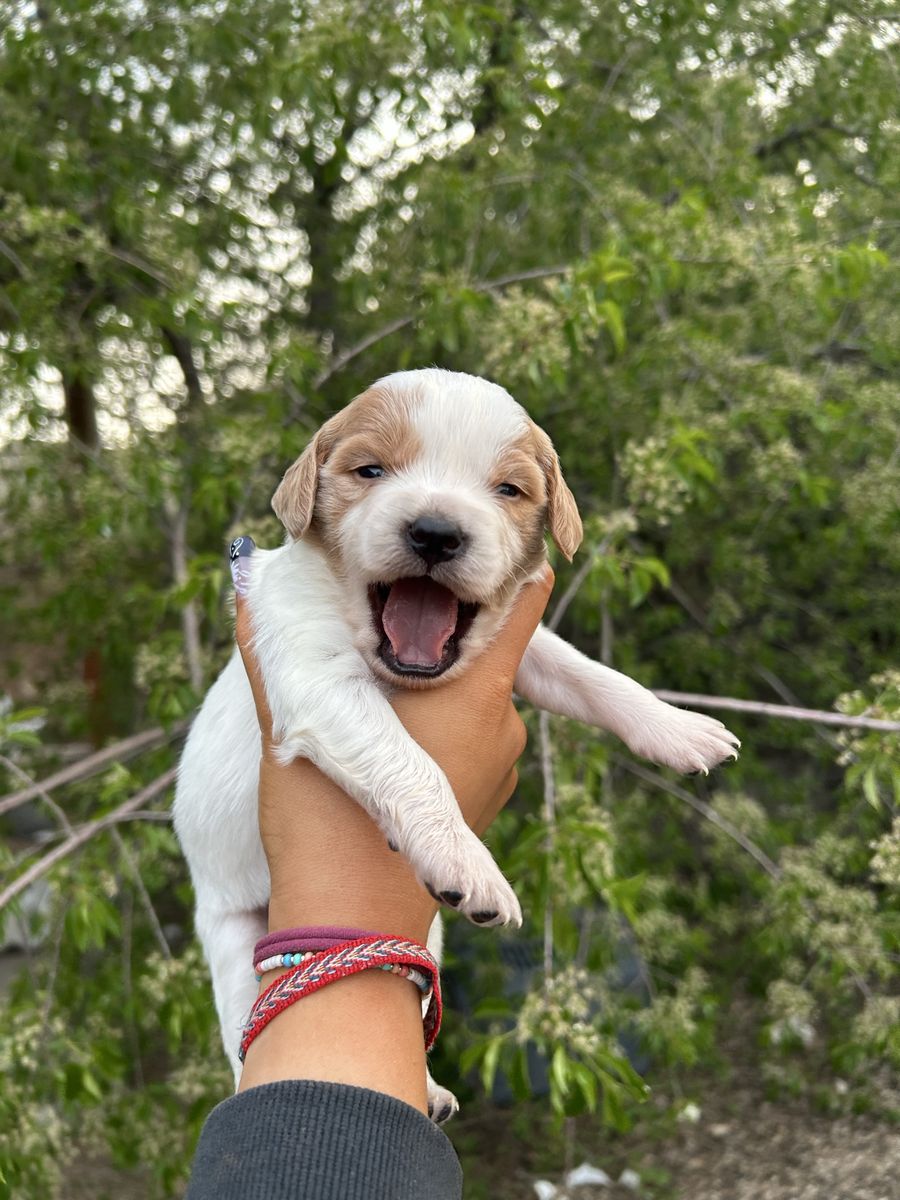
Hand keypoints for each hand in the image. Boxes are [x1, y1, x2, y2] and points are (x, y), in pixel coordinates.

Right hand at [232, 545, 552, 944]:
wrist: (352, 929)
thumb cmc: (327, 820)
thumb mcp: (297, 719)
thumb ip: (277, 646)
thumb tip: (244, 582)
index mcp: (475, 690)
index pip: (523, 603)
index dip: (506, 570)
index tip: (475, 553)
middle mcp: (503, 724)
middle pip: (484, 653)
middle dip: (438, 641)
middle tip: (378, 644)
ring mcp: (500, 768)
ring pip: (470, 705)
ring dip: (432, 698)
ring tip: (375, 712)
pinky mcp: (487, 804)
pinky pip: (467, 748)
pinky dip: (436, 741)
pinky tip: (389, 756)